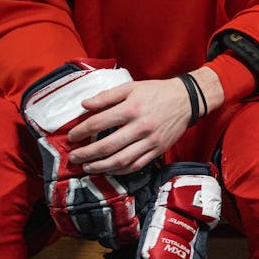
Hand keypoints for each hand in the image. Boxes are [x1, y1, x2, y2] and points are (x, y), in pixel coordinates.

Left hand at [68, 68, 224, 174]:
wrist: (186, 100)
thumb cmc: (156, 92)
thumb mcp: (131, 87)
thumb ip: (106, 96)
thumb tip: (84, 105)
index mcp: (131, 108)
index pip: (98, 123)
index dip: (81, 131)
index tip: (72, 136)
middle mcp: (140, 127)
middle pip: (106, 146)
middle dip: (86, 154)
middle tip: (74, 157)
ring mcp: (150, 141)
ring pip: (120, 160)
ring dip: (100, 167)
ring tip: (87, 167)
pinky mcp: (157, 150)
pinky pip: (136, 166)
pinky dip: (120, 171)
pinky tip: (109, 170)